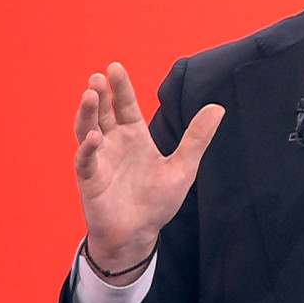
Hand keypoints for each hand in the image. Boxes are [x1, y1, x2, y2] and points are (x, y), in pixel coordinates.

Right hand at [73, 62, 223, 283]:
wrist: (139, 235)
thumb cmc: (157, 202)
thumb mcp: (183, 168)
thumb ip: (197, 138)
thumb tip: (218, 108)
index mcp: (133, 136)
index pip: (124, 105)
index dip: (120, 87)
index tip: (114, 67)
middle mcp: (113, 143)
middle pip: (102, 112)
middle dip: (99, 94)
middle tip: (99, 77)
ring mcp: (99, 159)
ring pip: (87, 130)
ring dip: (87, 113)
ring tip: (90, 95)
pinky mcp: (90, 180)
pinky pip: (85, 160)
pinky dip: (88, 148)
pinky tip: (95, 137)